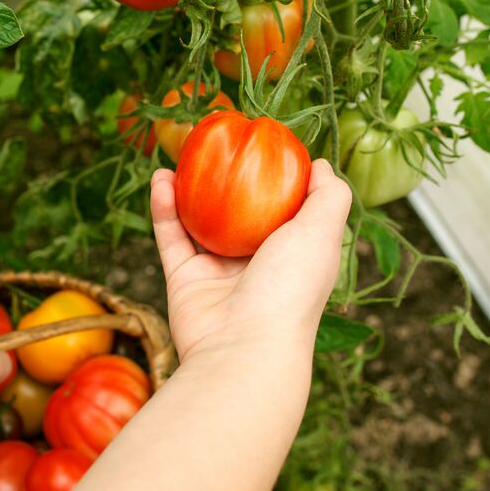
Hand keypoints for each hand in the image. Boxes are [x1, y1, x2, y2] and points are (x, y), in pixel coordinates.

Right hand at [151, 159, 350, 361]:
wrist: (243, 348)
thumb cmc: (290, 289)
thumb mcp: (323, 232)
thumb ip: (328, 195)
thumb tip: (320, 163)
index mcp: (293, 252)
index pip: (285, 207)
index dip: (275, 175)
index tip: (261, 142)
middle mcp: (257, 261)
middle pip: (238, 210)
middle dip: (226, 177)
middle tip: (214, 143)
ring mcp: (218, 270)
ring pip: (199, 219)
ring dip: (188, 187)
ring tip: (180, 154)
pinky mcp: (184, 278)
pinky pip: (171, 235)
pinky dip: (164, 207)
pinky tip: (160, 178)